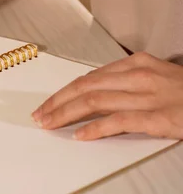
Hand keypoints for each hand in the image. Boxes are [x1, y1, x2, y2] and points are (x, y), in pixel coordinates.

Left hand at [31, 52, 182, 140]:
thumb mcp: (156, 78)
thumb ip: (127, 83)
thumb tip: (95, 94)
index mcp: (136, 64)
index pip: (89, 77)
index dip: (64, 91)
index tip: (48, 103)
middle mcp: (139, 75)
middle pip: (86, 87)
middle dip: (58, 101)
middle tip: (40, 115)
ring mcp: (149, 95)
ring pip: (95, 101)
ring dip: (66, 114)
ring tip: (49, 124)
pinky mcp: (160, 116)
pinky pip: (119, 121)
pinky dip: (95, 128)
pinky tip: (80, 135)